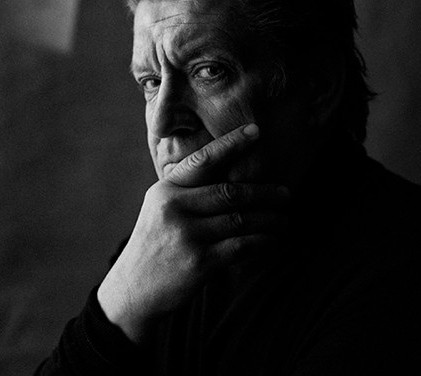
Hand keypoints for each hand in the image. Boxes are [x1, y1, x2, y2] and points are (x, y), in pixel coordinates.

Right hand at [97, 124, 289, 343]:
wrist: (135, 288)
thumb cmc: (156, 245)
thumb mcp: (161, 210)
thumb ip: (189, 193)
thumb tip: (234, 178)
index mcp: (166, 191)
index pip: (202, 161)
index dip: (231, 144)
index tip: (256, 131)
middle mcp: (174, 208)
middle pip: (230, 192)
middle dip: (264, 193)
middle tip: (285, 194)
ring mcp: (186, 235)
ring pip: (240, 219)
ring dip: (269, 220)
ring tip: (283, 221)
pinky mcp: (199, 261)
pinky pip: (242, 246)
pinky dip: (263, 243)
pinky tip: (272, 242)